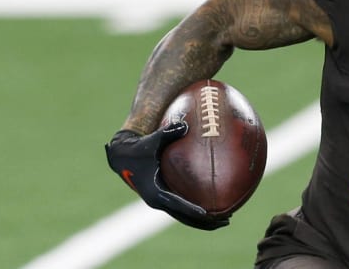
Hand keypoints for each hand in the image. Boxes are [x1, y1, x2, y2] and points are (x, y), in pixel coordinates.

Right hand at [105, 123, 229, 229]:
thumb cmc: (138, 148)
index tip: (206, 213)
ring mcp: (160, 201)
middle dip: (204, 222)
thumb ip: (167, 134)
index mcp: (155, 192)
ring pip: (184, 216)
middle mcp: (158, 201)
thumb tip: (184, 125)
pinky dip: (195, 211)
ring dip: (202, 221)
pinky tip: (212, 207)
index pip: (177, 204)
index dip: (191, 210)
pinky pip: (182, 208)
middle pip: (184, 217)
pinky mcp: (162, 198)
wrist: (122, 157)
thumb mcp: (151, 141)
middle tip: (226, 221)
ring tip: (225, 220)